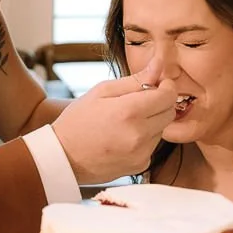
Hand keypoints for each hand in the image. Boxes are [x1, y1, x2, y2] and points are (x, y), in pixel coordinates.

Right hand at [51, 75, 177, 183]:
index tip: (157, 84)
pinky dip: (143, 139)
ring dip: (151, 122)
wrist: (62, 158)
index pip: (168, 96)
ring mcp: (141, 154)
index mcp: (129, 112)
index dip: (166, 86)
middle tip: (139, 102)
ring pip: (161, 130)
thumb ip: (134, 80)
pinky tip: (122, 138)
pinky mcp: (140, 166)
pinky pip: (152, 146)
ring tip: (125, 122)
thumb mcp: (101, 91)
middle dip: (160, 104)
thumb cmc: (78, 120)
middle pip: (169, 113)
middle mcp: (139, 135)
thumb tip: (159, 65)